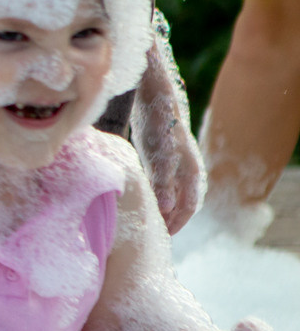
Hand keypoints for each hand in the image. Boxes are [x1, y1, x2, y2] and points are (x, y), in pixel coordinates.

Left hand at [149, 110, 203, 235]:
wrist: (153, 93)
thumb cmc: (158, 124)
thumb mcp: (159, 154)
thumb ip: (162, 181)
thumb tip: (166, 209)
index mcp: (191, 172)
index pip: (189, 206)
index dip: (177, 223)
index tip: (163, 237)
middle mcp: (186, 168)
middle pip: (182, 201)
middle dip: (170, 218)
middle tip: (152, 232)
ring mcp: (175, 160)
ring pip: (171, 191)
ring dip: (162, 205)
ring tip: (146, 218)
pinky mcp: (161, 152)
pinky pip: (161, 179)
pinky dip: (154, 191)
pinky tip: (139, 194)